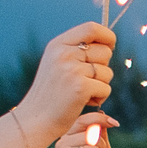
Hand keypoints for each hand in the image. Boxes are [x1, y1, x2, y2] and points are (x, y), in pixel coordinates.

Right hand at [21, 23, 115, 139]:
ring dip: (101, 85)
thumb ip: (77, 51)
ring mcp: (72, 70)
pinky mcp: (81, 87)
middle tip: (87, 80)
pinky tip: (83, 102)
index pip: (92, 28)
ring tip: (82, 93)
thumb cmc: (52, 93)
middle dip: (103, 68)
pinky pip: (106, 88)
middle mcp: (64, 53)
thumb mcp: (58, 64)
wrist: (35, 119)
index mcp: (58, 44)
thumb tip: (108, 44)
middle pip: (105, 52)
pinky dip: (99, 98)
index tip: (110, 46)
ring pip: (108, 72)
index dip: (107, 36)